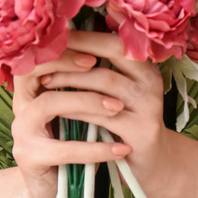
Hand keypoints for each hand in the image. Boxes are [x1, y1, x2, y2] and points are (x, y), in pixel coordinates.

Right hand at [10, 35, 134, 197]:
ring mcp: (21, 131)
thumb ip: (83, 84)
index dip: (63, 50)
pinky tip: (119, 149)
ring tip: (119, 108)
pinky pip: (64, 149)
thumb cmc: (71, 144)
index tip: (95, 52)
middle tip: (103, 69)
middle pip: (35, 72)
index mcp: (30, 89)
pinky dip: (95, 149)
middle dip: (70, 66)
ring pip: (49, 103)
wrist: (54, 194)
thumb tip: (114, 48)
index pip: (38, 55)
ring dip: (87, 102)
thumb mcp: (77, 111)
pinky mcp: (29, 157)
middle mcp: (20, 105)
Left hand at [38, 30, 170, 192]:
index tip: (56, 35)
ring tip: (45, 81)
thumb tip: (70, 34)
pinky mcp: (140, 131)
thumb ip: (103, 64)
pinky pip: (101, 116)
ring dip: (71, 79)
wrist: (148, 162)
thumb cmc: (125, 119)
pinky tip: (57, 108)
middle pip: (114, 52)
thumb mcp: (120, 89)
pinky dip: (76, 110)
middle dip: (76, 51)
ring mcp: (148, 105)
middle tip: (46, 55)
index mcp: (146, 64)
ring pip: (105, 82)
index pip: (115, 38)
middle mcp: (151, 80)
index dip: (85, 35)